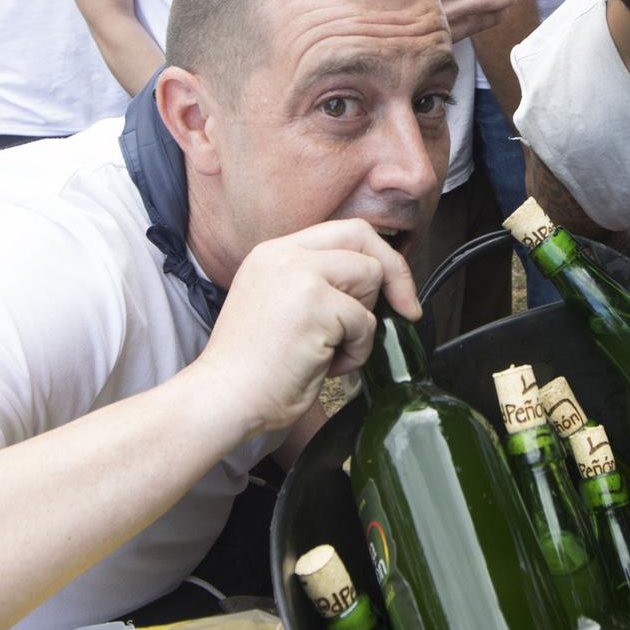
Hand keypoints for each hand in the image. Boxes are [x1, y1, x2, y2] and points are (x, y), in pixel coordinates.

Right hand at [193, 220, 420, 435]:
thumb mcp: (279, 304)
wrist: (223, 399)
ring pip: (370, 277)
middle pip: (363, 238)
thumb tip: (373, 280)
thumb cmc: (253, 368)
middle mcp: (284, 255)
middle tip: (405, 309)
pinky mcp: (315, 305)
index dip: (377, 255)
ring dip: (364, 323)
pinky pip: (366, 322)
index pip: (343, 230)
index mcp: (274, 253)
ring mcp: (299, 276)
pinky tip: (325, 365)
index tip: (395, 287)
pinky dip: (356, 351)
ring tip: (332, 350)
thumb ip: (315, 283)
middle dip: (393, 274)